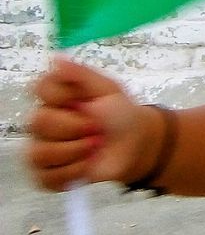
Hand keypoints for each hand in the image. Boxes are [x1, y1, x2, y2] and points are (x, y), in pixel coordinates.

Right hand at [26, 56, 151, 190]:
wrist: (137, 144)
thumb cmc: (121, 113)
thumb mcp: (108, 89)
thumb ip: (82, 74)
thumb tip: (56, 58)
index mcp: (57, 97)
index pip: (39, 88)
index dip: (62, 95)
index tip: (85, 100)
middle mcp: (44, 120)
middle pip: (37, 122)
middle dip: (74, 127)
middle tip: (96, 128)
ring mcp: (43, 147)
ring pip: (39, 152)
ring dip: (74, 151)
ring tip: (94, 146)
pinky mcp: (48, 173)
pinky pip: (45, 177)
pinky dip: (72, 172)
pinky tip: (87, 165)